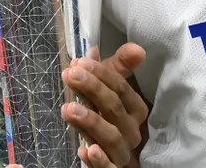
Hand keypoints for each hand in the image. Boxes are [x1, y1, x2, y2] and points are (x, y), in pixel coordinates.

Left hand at [61, 43, 148, 166]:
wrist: (114, 158)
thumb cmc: (110, 118)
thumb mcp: (110, 92)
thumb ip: (117, 70)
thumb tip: (136, 48)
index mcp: (135, 109)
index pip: (122, 88)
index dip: (102, 74)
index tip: (79, 62)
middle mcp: (132, 131)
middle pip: (115, 109)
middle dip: (93, 90)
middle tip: (70, 76)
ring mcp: (122, 152)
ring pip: (111, 137)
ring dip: (91, 122)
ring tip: (68, 109)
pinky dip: (98, 160)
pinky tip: (83, 151)